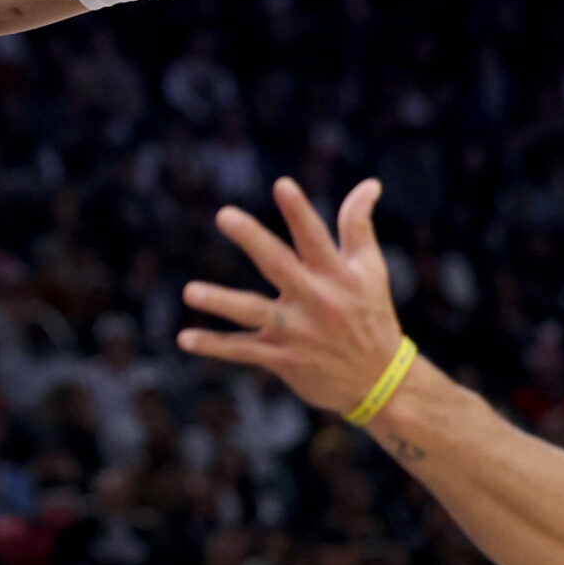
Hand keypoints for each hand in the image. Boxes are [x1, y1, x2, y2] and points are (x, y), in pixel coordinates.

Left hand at [179, 177, 405, 413]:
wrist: (378, 381)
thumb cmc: (371, 314)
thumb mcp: (371, 270)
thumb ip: (359, 225)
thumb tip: (370, 183)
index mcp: (337, 275)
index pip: (316, 238)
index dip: (300, 212)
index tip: (282, 185)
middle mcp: (315, 300)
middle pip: (279, 265)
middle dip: (253, 240)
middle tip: (224, 215)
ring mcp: (297, 331)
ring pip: (253, 313)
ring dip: (222, 302)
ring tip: (189, 292)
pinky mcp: (283, 358)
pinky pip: (243, 351)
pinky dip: (214, 346)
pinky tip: (185, 339)